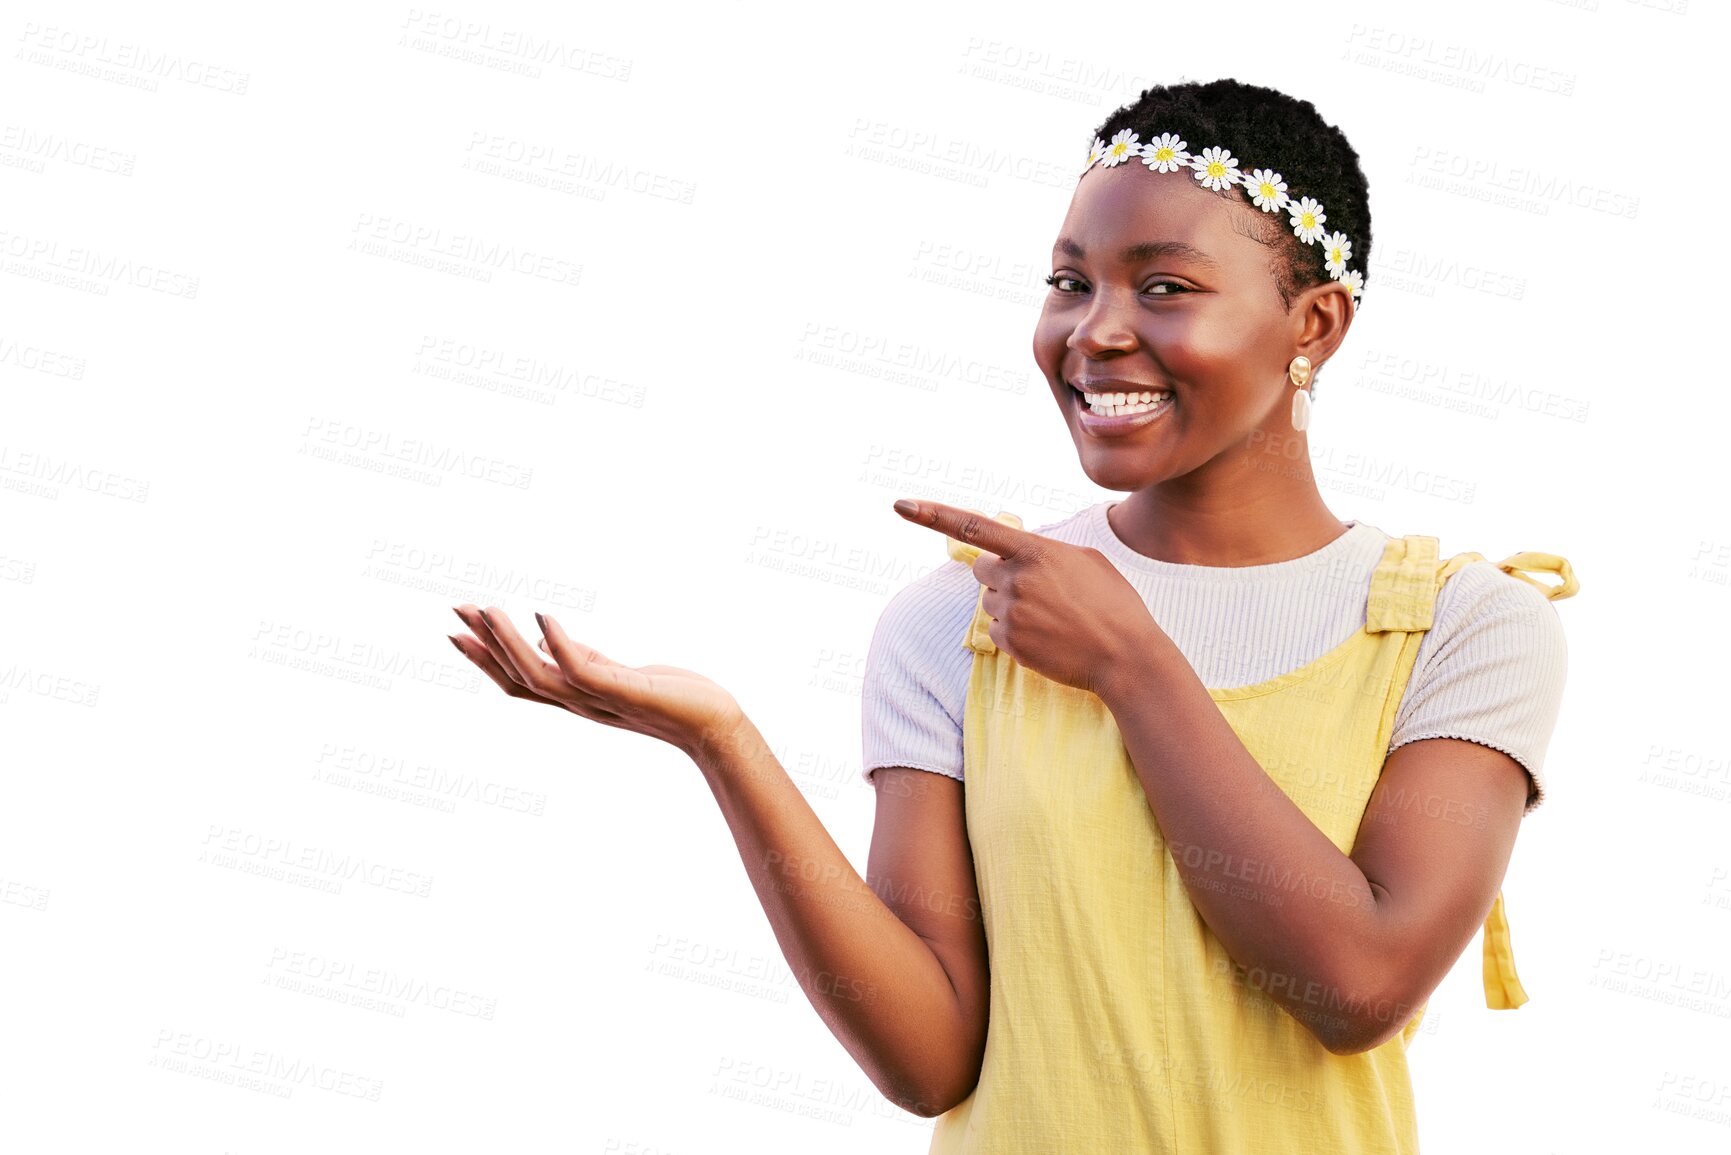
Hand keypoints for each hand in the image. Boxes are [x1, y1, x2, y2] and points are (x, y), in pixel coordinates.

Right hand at [448, 604, 745, 759]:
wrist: (714, 725)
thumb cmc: (671, 696)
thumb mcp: (616, 673)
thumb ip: (582, 659)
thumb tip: (545, 638)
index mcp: (577, 697)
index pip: (519, 680)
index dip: (487, 658)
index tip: (459, 630)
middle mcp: (580, 703)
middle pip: (518, 679)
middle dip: (486, 646)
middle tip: (458, 612)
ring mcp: (599, 700)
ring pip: (540, 676)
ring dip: (511, 643)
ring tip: (491, 610)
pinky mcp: (623, 692)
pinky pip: (580, 670)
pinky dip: (559, 644)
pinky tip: (544, 617)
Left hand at [892, 499, 1156, 696]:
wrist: (1126, 656)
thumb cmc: (1114, 604)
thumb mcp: (1087, 560)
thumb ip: (1046, 551)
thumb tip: (1021, 553)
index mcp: (1035, 551)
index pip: (975, 526)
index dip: (933, 515)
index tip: (900, 505)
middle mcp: (1017, 578)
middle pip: (981, 569)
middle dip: (1000, 575)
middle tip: (1038, 591)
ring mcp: (1011, 611)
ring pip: (990, 601)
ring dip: (1012, 605)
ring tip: (1053, 617)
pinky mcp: (1010, 642)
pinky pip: (998, 630)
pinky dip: (1017, 633)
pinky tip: (1048, 637)